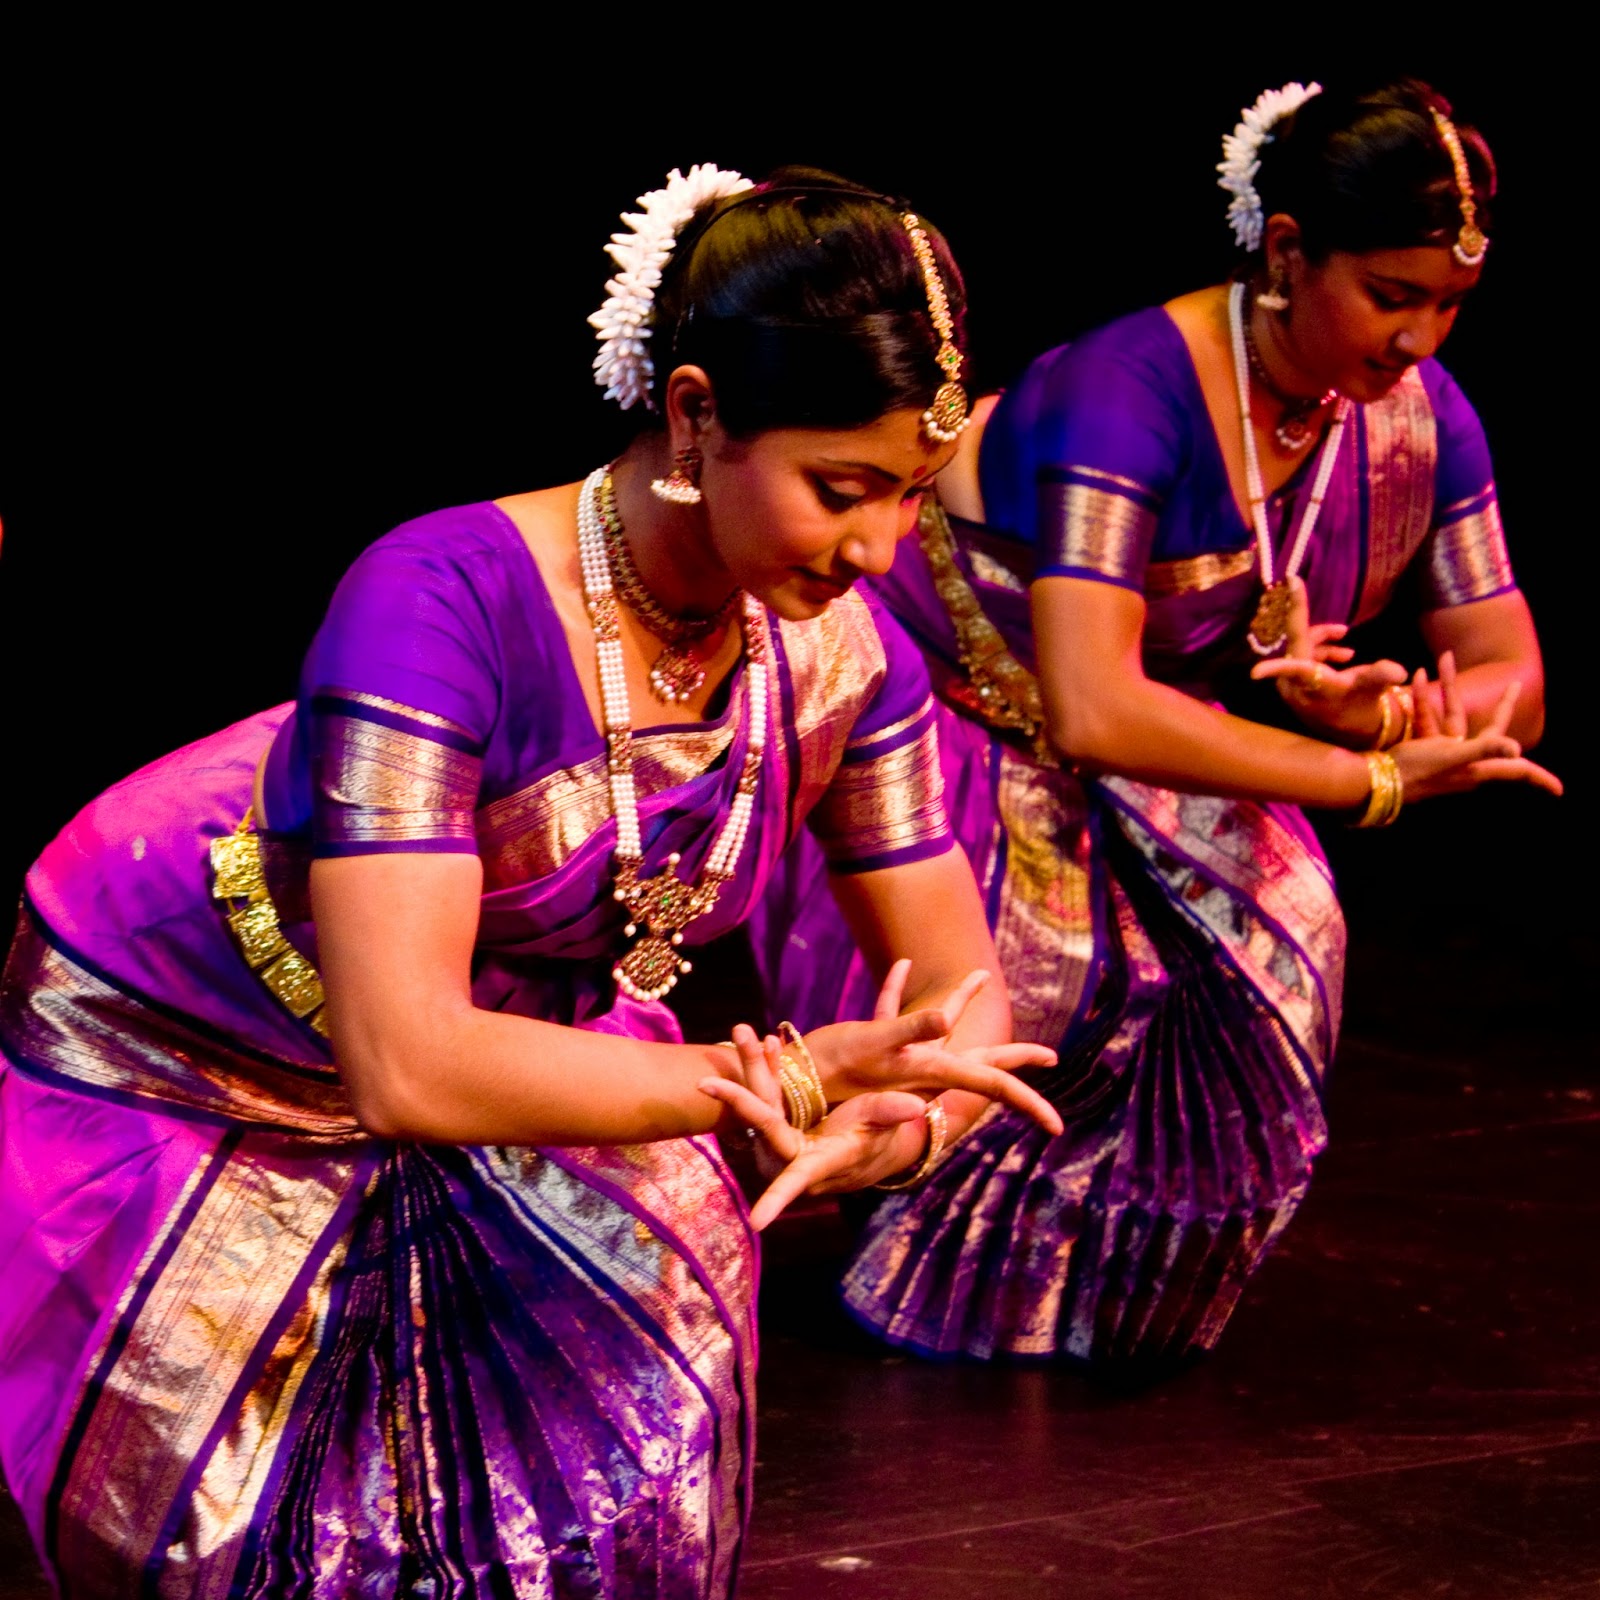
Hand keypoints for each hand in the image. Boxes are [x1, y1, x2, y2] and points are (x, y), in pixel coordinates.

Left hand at [699, 1059, 930, 1229]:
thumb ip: (890, 1114)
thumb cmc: (878, 1140)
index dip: (778, 1199)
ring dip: (753, 1068)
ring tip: (745, 1032)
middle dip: (740, 1094)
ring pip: (760, 1104)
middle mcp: (793, 1156)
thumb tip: (913, 1107)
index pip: (795, 1180)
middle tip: (711, 1074)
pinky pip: (768, 1095)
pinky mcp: (779, 1123)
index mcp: (820, 1164)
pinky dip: (766, 1069)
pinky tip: (764, 1042)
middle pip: (763, 1123)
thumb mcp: (885, 1126)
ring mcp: (782, 1139)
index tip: (756, 1222)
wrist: (867, 1142)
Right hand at [802, 959, 1061, 1134]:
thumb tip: (945, 1019)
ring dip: (961, 1001)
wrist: (790, 1091)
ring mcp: (899, 1059)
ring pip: (940, 1028)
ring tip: (982, 974)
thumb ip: (910, 1031)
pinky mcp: (871, 1045)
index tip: (1058, 1127)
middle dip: (1013, 1058)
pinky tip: (903, 964)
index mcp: (932, 1071)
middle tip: (1051, 1057)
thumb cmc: (832, 1071)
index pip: (991, 1085)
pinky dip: (898, 988)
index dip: (1025, 1101)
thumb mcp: (873, 1047)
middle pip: (980, 1063)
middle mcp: (923, 1068)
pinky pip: (893, 1013)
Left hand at [1250, 578, 1406, 742]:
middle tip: (1308, 595)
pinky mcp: (1292, 683)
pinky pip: (1301, 656)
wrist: (1354, 727)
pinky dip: (1320, 650)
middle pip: (1298, 641)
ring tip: (1346, 643)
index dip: (1285, 643)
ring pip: (1301, 647)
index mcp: (1313, 685)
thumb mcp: (1375, 689)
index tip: (1266, 634)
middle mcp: (1295, 685)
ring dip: (1322, 640)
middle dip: (1317, 628)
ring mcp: (1290, 683)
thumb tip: (1399, 671)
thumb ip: (1381, 675)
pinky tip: (1344, 653)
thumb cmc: (1364, 707)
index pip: (1295, 662)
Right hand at [1392, 666, 1561, 800]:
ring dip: (1448, 686)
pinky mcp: (1424, 747)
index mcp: (1480, 766)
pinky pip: (1428, 717)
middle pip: (1492, 728)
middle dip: (1502, 704)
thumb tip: (1516, 749)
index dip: (1540, 779)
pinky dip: (1423, 698)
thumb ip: (1484, 749)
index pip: (1517, 770)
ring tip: (1443, 659)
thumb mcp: (1452, 757)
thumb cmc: (1418, 772)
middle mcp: (1467, 759)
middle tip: (1515, 685)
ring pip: (1453, 714)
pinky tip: (1418, 678)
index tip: (1560, 790)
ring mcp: (1445, 752)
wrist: (1376, 781)